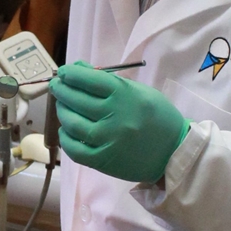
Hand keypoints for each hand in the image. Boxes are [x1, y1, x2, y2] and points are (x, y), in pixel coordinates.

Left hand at [50, 62, 189, 184]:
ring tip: (62, 106)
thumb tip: (77, 69)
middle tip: (57, 86)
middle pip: (77, 100)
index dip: (71, 74)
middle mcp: (114, 116)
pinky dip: (66, 138)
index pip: (88, 79)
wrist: (174, 152)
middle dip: (62, 90)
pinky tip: (66, 130)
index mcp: (124, 95)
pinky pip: (76, 150)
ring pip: (72, 123)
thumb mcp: (137, 91)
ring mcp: (108, 140)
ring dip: (62, 112)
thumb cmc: (156, 116)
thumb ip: (107, 81)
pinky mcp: (104, 161)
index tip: (63, 72)